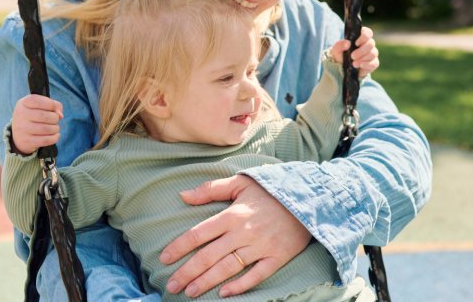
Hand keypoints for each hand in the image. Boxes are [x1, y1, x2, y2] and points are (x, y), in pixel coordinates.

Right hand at [10, 94, 62, 154]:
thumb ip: (54, 105)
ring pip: (47, 129)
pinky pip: (46, 140)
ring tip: (54, 128)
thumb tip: (60, 115)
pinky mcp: (26, 141)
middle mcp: (21, 115)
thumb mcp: (41, 106)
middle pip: (45, 116)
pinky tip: (55, 136)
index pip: (40, 102)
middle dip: (55, 118)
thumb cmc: (34, 116)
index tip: (54, 109)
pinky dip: (54, 138)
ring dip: (55, 129)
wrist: (19, 135)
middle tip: (55, 120)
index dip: (52, 105)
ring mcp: (22, 129)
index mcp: (24, 103)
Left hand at [159, 175, 311, 297]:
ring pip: (228, 268)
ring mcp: (261, 247)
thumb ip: (210, 189)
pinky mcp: (277, 257)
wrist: (308, 198)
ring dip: (207, 281)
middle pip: (209, 255)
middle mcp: (244, 232)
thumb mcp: (240, 182)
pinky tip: (224, 294)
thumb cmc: (270, 190)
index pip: (199, 233)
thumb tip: (183, 196)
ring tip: (190, 292)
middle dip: (187, 272)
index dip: (179, 247)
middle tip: (171, 285)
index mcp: (233, 214)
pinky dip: (240, 286)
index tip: (164, 259)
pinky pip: (256, 275)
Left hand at [330, 26, 379, 77]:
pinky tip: (361, 66)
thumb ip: (340, 45)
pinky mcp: (373, 63)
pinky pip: (375, 63)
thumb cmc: (340, 54)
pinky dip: (368, 64)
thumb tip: (347, 43)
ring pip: (373, 53)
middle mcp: (368, 44)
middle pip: (371, 44)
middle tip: (352, 56)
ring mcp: (371, 53)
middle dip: (362, 50)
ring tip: (354, 64)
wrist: (341, 67)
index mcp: (360, 37)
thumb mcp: (336, 49)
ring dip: (363, 58)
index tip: (356, 43)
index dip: (364, 36)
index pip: (368, 33)